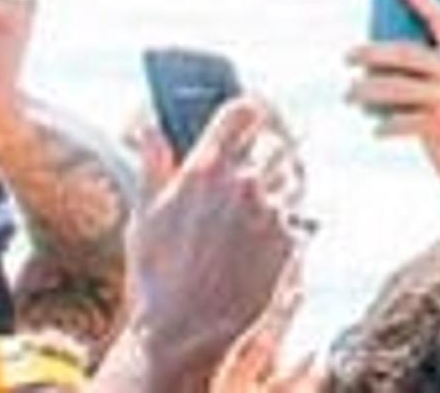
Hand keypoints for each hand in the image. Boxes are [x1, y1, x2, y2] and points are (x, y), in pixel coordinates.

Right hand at [120, 97, 305, 388]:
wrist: (184, 330)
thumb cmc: (157, 276)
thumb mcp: (144, 217)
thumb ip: (153, 165)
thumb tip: (149, 126)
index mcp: (205, 168)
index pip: (243, 110)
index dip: (248, 109)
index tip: (249, 115)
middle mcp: (244, 182)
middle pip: (274, 141)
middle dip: (265, 151)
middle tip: (253, 169)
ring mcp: (271, 210)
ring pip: (290, 177)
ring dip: (278, 184)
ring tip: (258, 207)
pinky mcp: (288, 239)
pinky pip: (294, 215)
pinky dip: (283, 220)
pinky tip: (261, 239)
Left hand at [343, 0, 439, 197]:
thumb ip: (435, 72)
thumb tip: (382, 61)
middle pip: (407, 53)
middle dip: (373, 51)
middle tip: (347, 55)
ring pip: (397, 87)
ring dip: (367, 90)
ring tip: (349, 95)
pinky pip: (403, 121)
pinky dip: (385, 124)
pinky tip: (376, 128)